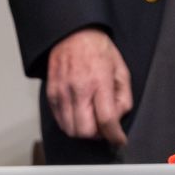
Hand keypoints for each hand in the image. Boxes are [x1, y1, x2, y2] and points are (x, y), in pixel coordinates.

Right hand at [45, 28, 133, 147]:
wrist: (73, 34)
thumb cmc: (98, 50)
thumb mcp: (121, 70)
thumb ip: (124, 98)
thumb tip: (118, 119)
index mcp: (99, 82)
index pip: (106, 120)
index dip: (115, 136)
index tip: (119, 140)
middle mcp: (78, 89)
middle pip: (85, 131)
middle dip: (98, 135)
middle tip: (105, 128)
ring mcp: (61, 92)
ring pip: (70, 130)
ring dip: (84, 131)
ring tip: (92, 120)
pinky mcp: (51, 94)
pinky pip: (60, 121)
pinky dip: (71, 124)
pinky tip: (80, 114)